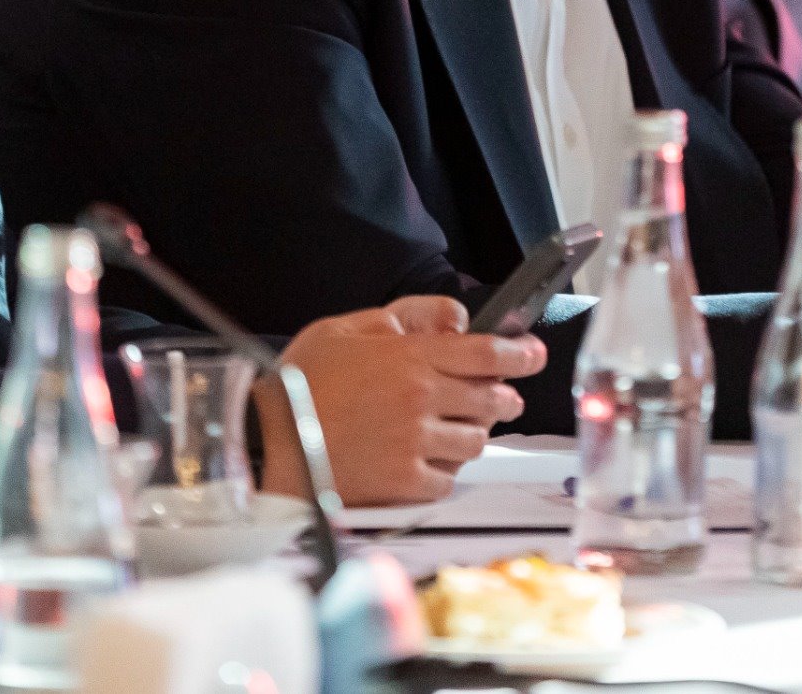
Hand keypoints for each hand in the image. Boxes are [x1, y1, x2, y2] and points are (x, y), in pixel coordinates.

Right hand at [258, 296, 545, 505]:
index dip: (521, 354)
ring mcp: (417, 444)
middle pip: (492, 398)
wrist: (267, 444)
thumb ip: (403, 317)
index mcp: (411, 359)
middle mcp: (422, 401)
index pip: (488, 354)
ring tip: (452, 428)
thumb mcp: (344, 328)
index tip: (533, 354)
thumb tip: (453, 318)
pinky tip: (426, 460)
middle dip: (502, 395)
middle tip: (499, 395)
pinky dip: (445, 470)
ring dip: (472, 432)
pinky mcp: (405, 483)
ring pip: (476, 441)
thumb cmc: (299, 385)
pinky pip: (449, 479)